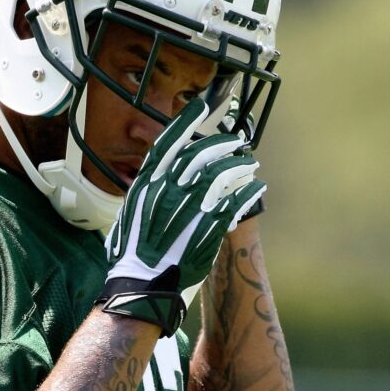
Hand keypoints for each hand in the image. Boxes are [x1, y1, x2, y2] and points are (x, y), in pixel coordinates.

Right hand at [102, 99, 266, 319]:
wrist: (141, 284)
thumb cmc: (133, 250)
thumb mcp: (132, 211)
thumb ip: (149, 190)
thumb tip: (161, 174)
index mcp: (148, 184)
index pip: (168, 143)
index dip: (185, 123)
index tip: (200, 106)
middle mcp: (169, 190)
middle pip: (201, 154)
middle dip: (222, 144)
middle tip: (236, 143)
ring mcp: (190, 207)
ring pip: (223, 175)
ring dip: (240, 168)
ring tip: (250, 167)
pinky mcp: (210, 226)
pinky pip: (236, 202)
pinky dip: (249, 193)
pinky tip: (257, 189)